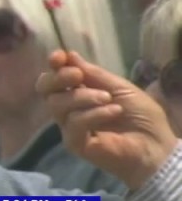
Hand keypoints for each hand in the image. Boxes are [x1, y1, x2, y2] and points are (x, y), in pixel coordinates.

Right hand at [37, 50, 177, 188]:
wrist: (156, 145)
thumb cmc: (141, 116)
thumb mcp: (119, 87)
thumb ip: (94, 74)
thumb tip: (69, 56)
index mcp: (79, 93)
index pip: (55, 78)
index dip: (54, 66)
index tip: (59, 57)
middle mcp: (70, 109)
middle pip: (45, 90)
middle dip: (58, 78)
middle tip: (78, 76)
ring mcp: (70, 127)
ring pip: (57, 105)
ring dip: (83, 97)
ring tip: (108, 99)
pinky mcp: (74, 143)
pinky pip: (73, 123)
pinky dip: (93, 114)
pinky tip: (114, 111)